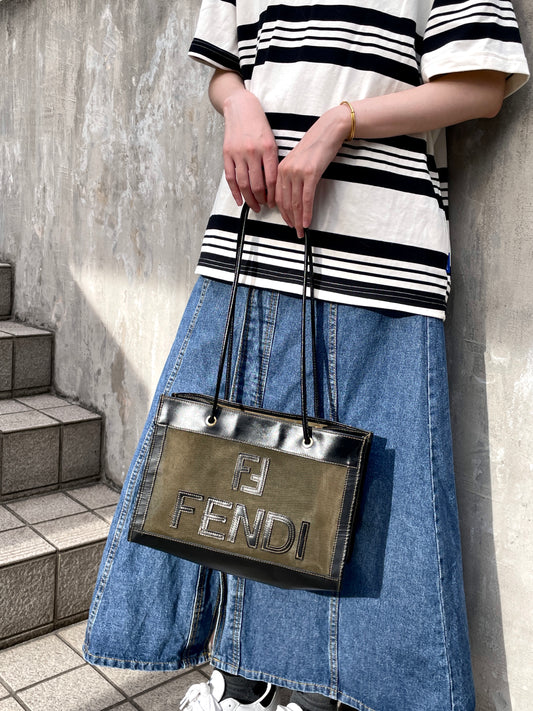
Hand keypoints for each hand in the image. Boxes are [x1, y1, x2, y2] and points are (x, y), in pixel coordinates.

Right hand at [222, 89, 278, 212]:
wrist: (241, 108)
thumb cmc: (259, 125)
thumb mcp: (272, 140)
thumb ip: (273, 161)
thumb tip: (275, 186)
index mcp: (268, 148)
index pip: (272, 179)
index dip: (273, 194)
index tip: (274, 203)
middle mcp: (253, 152)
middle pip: (257, 184)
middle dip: (262, 199)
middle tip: (264, 207)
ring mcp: (238, 154)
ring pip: (244, 184)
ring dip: (249, 199)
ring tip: (254, 206)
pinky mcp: (227, 154)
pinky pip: (230, 178)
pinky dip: (235, 192)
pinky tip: (240, 201)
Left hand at [275, 105, 349, 237]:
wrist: (328, 130)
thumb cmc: (316, 146)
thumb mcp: (299, 162)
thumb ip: (293, 177)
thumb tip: (295, 197)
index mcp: (281, 169)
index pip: (278, 197)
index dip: (283, 213)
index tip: (288, 222)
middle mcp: (286, 171)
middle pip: (286, 202)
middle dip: (290, 219)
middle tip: (295, 231)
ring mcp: (297, 172)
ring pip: (295, 203)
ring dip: (298, 220)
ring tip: (301, 231)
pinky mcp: (310, 174)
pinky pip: (306, 199)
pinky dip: (306, 213)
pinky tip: (307, 222)